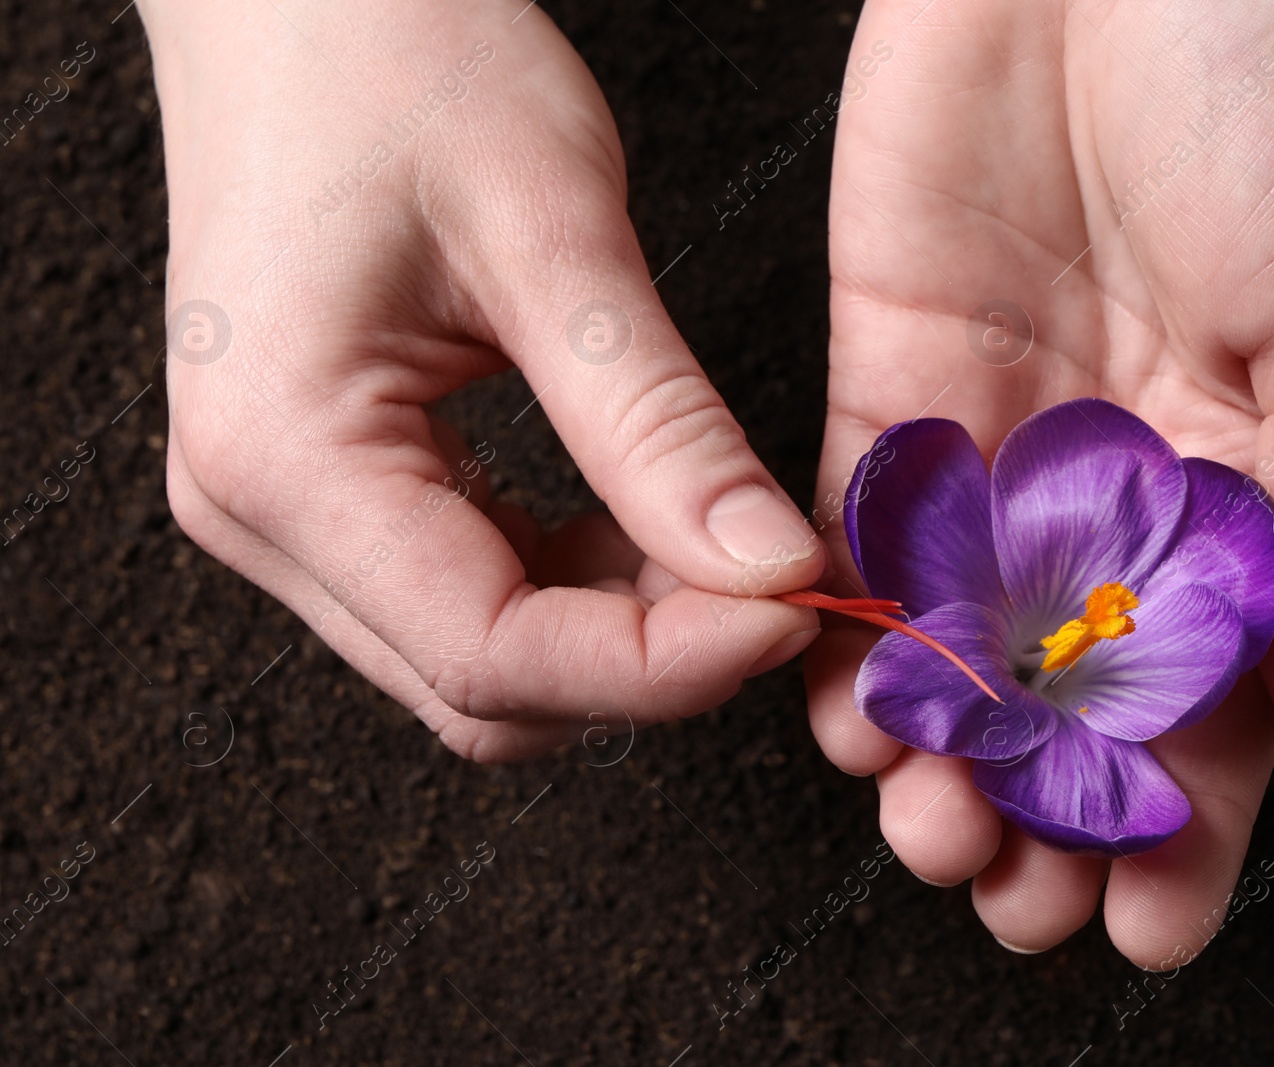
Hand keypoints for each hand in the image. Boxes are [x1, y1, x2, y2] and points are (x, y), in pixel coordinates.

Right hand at [147, 0, 823, 761]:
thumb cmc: (392, 52)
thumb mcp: (551, 232)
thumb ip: (656, 422)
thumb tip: (766, 566)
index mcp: (287, 459)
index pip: (493, 655)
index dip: (661, 665)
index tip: (793, 610)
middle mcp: (259, 512)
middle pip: (481, 685)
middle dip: (646, 659)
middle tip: (773, 580)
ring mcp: (284, 508)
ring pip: (478, 658)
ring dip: (615, 630)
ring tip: (718, 540)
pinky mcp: (328, 485)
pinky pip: (465, 591)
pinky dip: (573, 582)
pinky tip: (644, 516)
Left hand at [807, 0, 1273, 963]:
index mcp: (1248, 480)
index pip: (1216, 696)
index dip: (1186, 823)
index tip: (1142, 924)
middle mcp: (1117, 477)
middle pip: (1072, 691)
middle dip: (1042, 807)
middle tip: (1004, 890)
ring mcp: (999, 433)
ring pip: (959, 637)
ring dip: (940, 745)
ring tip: (922, 824)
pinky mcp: (888, 373)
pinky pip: (862, 531)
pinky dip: (848, 626)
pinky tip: (844, 710)